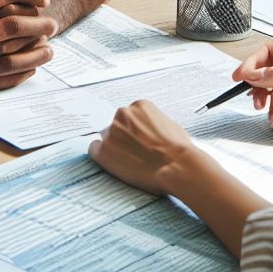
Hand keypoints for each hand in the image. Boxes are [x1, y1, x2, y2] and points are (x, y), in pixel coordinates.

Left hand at [88, 100, 203, 195]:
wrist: (176, 165)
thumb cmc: (178, 149)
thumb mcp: (169, 125)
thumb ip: (153, 124)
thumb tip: (149, 131)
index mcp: (139, 106)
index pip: (128, 116)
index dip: (132, 131)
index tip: (136, 140)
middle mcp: (123, 114)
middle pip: (116, 126)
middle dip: (123, 138)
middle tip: (133, 152)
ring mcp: (112, 131)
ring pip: (106, 138)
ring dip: (114, 147)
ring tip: (129, 161)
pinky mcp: (104, 150)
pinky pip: (94, 150)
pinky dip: (101, 156)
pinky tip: (111, 163)